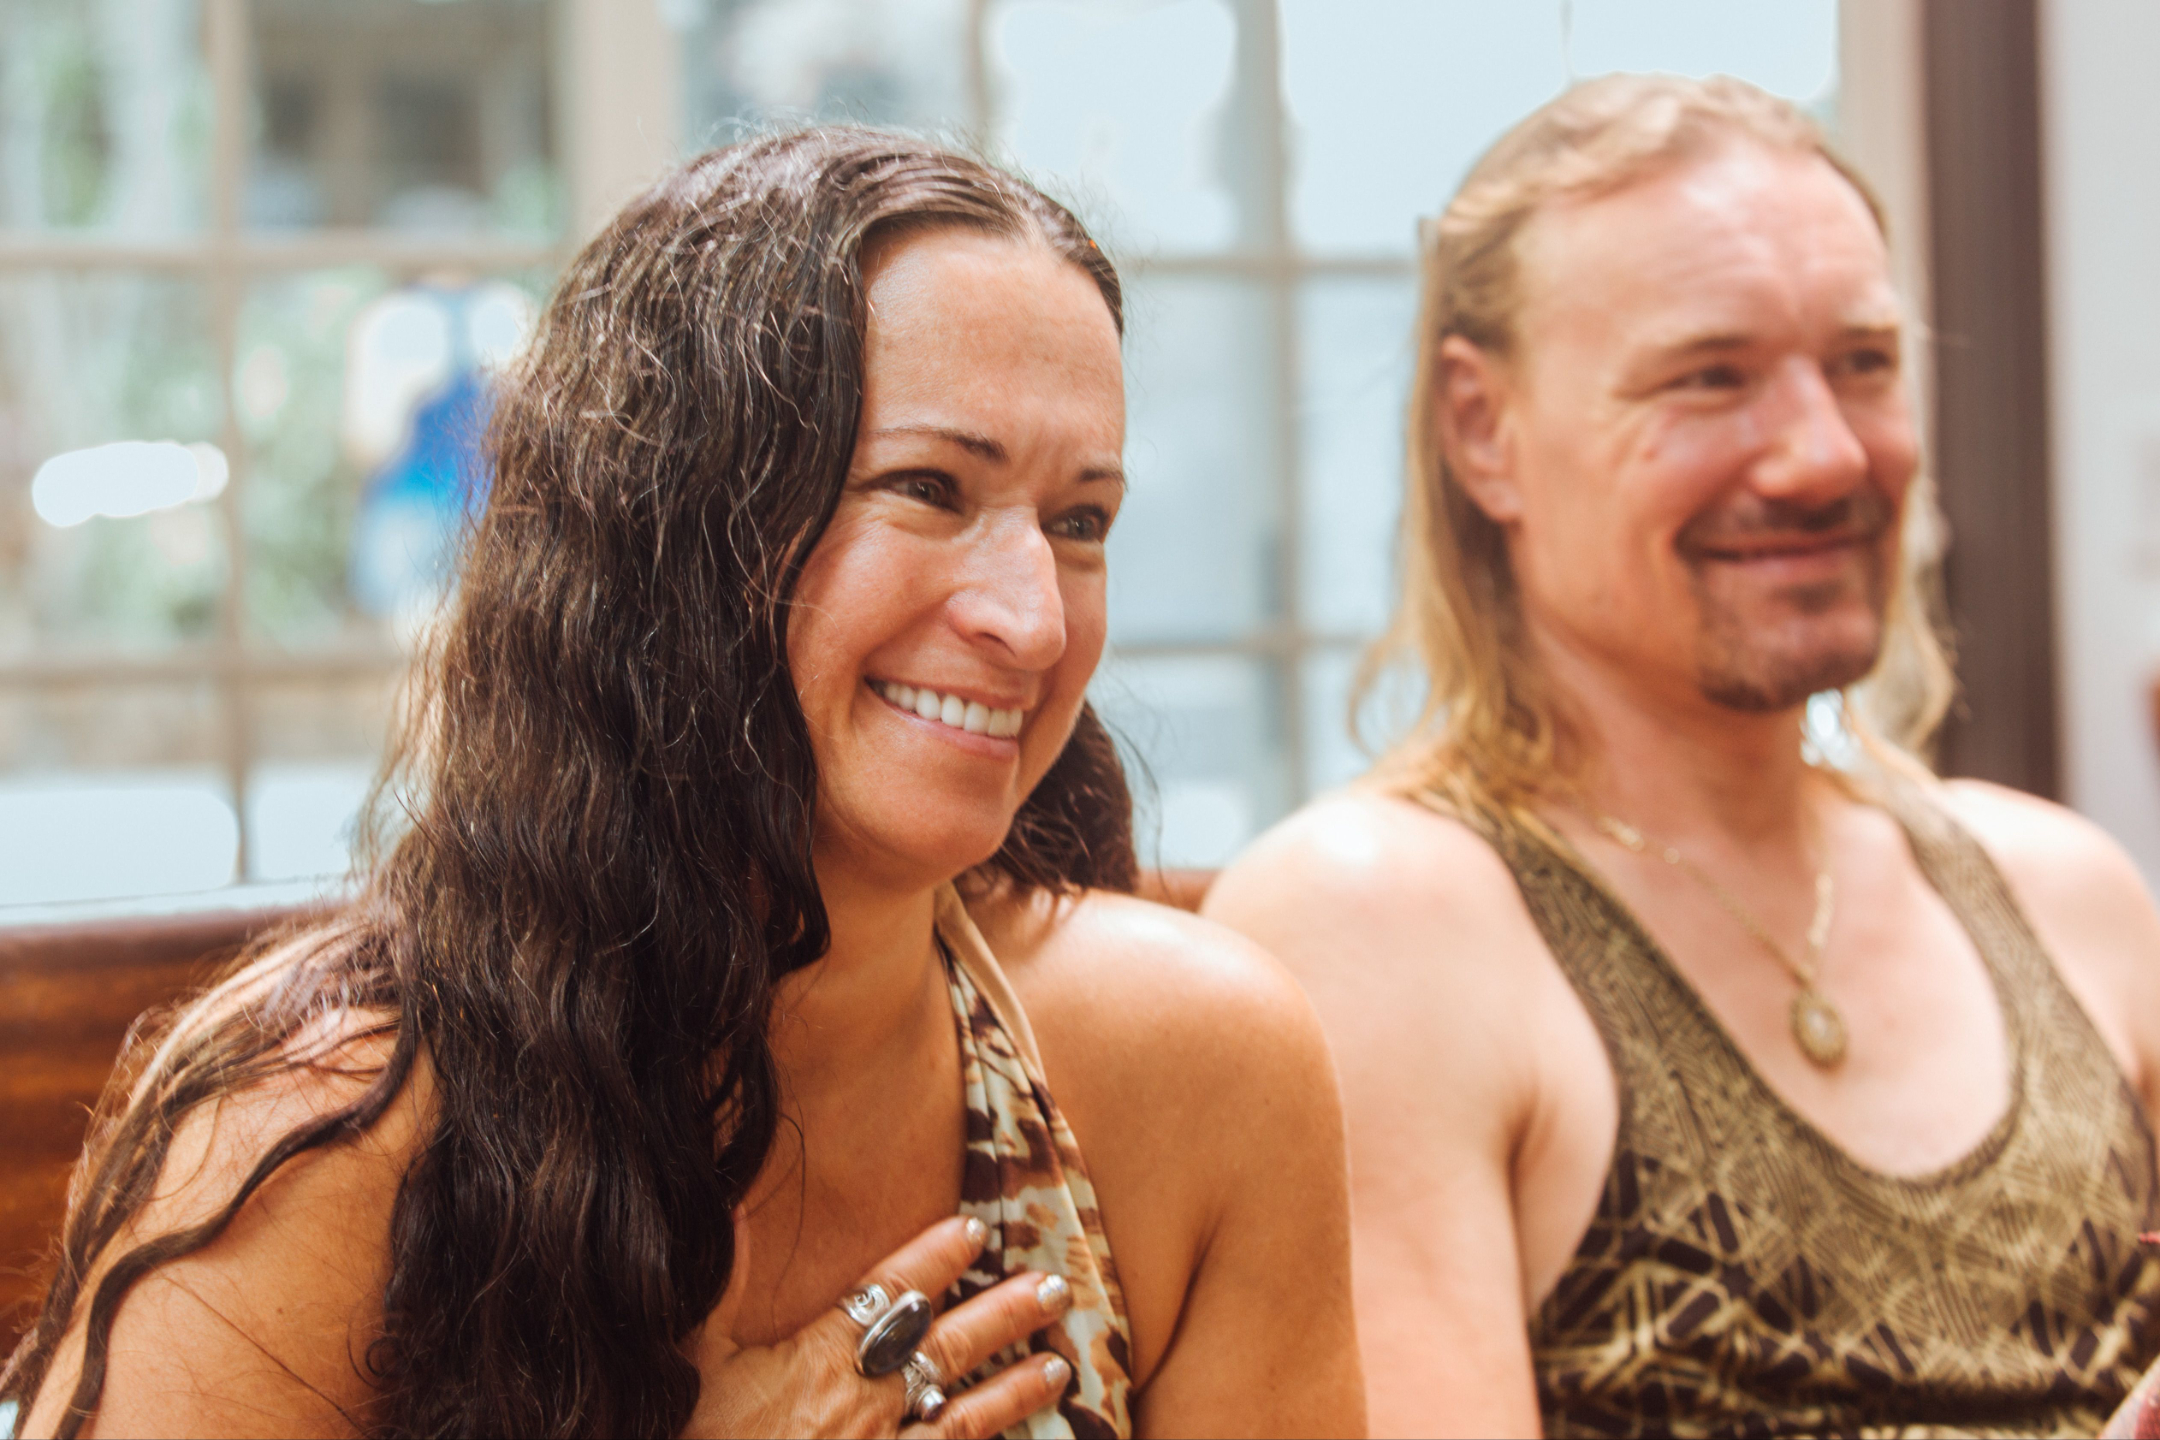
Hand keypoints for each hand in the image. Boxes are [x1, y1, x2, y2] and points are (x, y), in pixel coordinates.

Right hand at [681, 1214, 1075, 1437]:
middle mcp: (860, 1406)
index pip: (887, 1294)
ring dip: (1015, 1389)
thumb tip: (732, 1204)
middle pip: (946, 1348)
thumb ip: (720, 1287)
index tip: (973, 1229)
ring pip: (964, 1417)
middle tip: (1055, 1285)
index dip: (933, 1258)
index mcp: (816, 1361)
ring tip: (1060, 1364)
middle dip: (1004, 1314)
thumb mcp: (692, 1363)